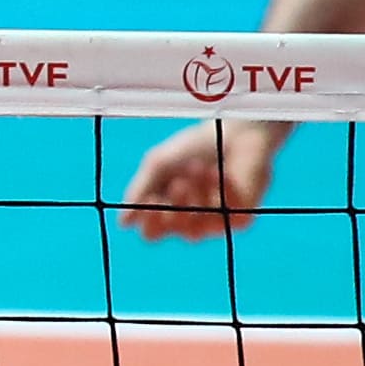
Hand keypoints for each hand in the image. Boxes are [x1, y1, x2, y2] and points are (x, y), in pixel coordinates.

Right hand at [118, 120, 280, 241]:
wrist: (234, 133)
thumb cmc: (194, 148)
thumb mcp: (158, 165)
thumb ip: (140, 191)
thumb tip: (124, 224)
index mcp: (167, 211)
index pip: (152, 232)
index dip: (149, 220)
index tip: (150, 201)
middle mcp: (190, 222)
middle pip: (174, 228)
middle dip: (175, 204)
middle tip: (180, 182)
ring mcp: (215, 222)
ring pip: (198, 227)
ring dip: (196, 197)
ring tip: (199, 168)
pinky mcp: (241, 219)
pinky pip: (225, 215)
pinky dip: (219, 191)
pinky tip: (218, 172)